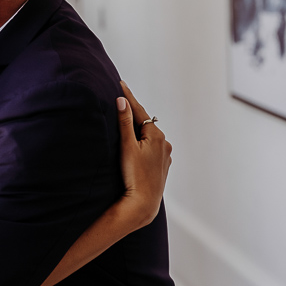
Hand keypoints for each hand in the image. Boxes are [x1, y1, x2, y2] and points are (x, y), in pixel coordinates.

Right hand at [117, 81, 171, 228]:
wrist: (143, 203)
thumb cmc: (133, 175)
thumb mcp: (126, 146)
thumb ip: (124, 123)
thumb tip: (122, 101)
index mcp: (156, 135)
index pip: (139, 111)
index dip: (129, 97)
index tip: (120, 83)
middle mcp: (164, 143)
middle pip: (145, 123)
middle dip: (133, 113)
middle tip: (121, 99)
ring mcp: (165, 155)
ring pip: (149, 136)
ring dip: (138, 129)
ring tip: (127, 121)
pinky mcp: (162, 165)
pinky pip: (152, 147)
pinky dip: (143, 142)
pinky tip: (137, 144)